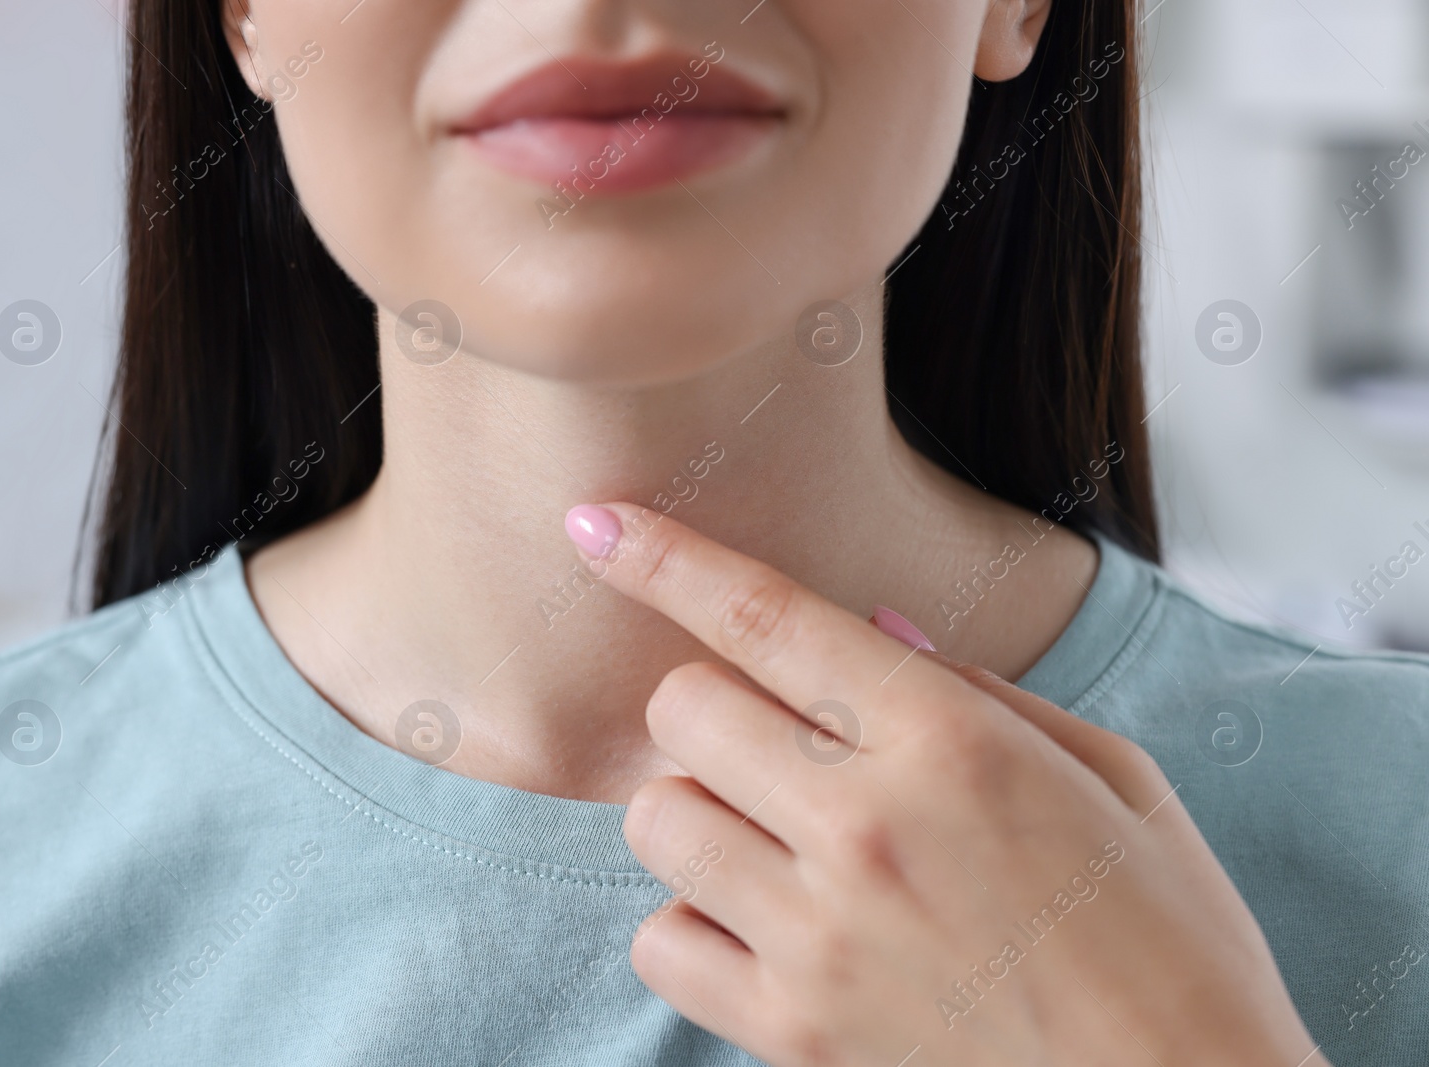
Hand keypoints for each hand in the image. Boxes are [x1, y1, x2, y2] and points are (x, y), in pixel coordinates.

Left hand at [564, 502, 1325, 1066]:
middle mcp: (865, 828)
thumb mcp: (1112, 773)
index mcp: (950, 743)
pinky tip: (759, 919)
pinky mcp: (792, 1030)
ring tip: (774, 834)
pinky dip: (690, 917)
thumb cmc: (1169, 935)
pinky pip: (659, 939)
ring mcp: (818, 936)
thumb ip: (978, 691)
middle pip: (683, 708)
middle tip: (773, 738)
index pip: (764, 616)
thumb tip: (867, 631)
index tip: (595, 523)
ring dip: (698, 806)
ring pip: (654, 817)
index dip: (663, 555)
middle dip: (711, 702)